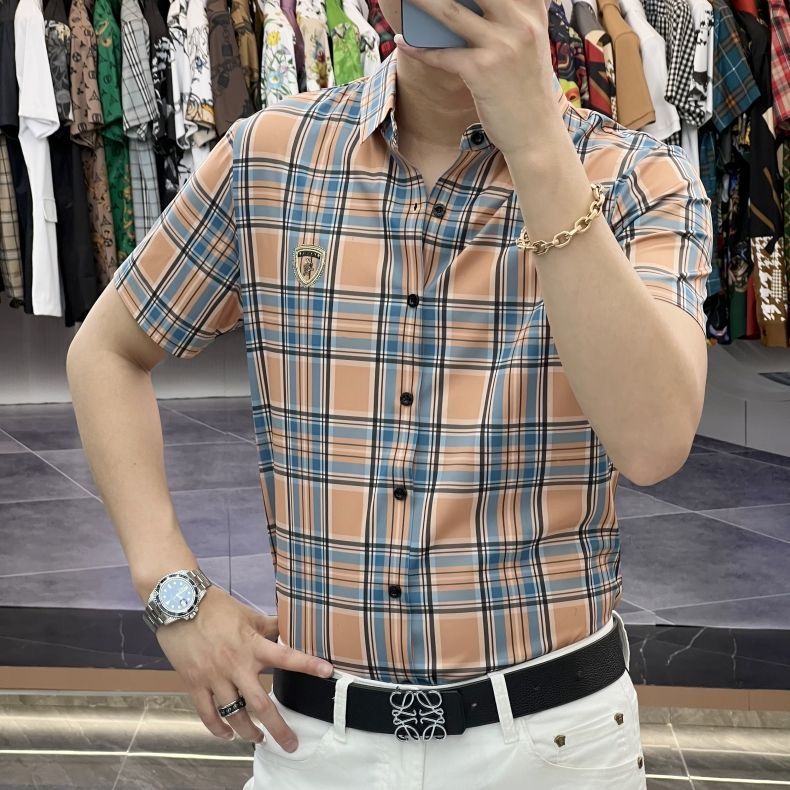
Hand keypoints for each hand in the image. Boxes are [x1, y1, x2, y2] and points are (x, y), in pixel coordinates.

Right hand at [155, 585, 333, 749]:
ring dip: (249, 732)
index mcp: (252, 645)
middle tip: (291, 744)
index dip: (308, 665)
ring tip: (260, 738)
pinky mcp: (194, 683)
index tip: (327, 672)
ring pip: (235, 715)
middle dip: (278, 728)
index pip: (286, 656)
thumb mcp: (248, 615)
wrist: (179, 604)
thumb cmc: (215, 607)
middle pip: (261, 704)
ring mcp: (214, 677)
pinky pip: (207, 714)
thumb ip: (269, 626)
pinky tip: (228, 734)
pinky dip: (218, 729)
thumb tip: (289, 628)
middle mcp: (235, 665)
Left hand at [393, 0, 562, 155]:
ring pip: (450, 13)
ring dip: (421, 3)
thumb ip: (509, 15)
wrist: (536, 132)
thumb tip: (464, 6)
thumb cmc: (526, 88)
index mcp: (532, 9)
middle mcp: (520, 21)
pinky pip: (442, 54)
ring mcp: (501, 46)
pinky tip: (403, 43)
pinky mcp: (482, 71)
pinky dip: (419, 49)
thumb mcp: (528, 42)